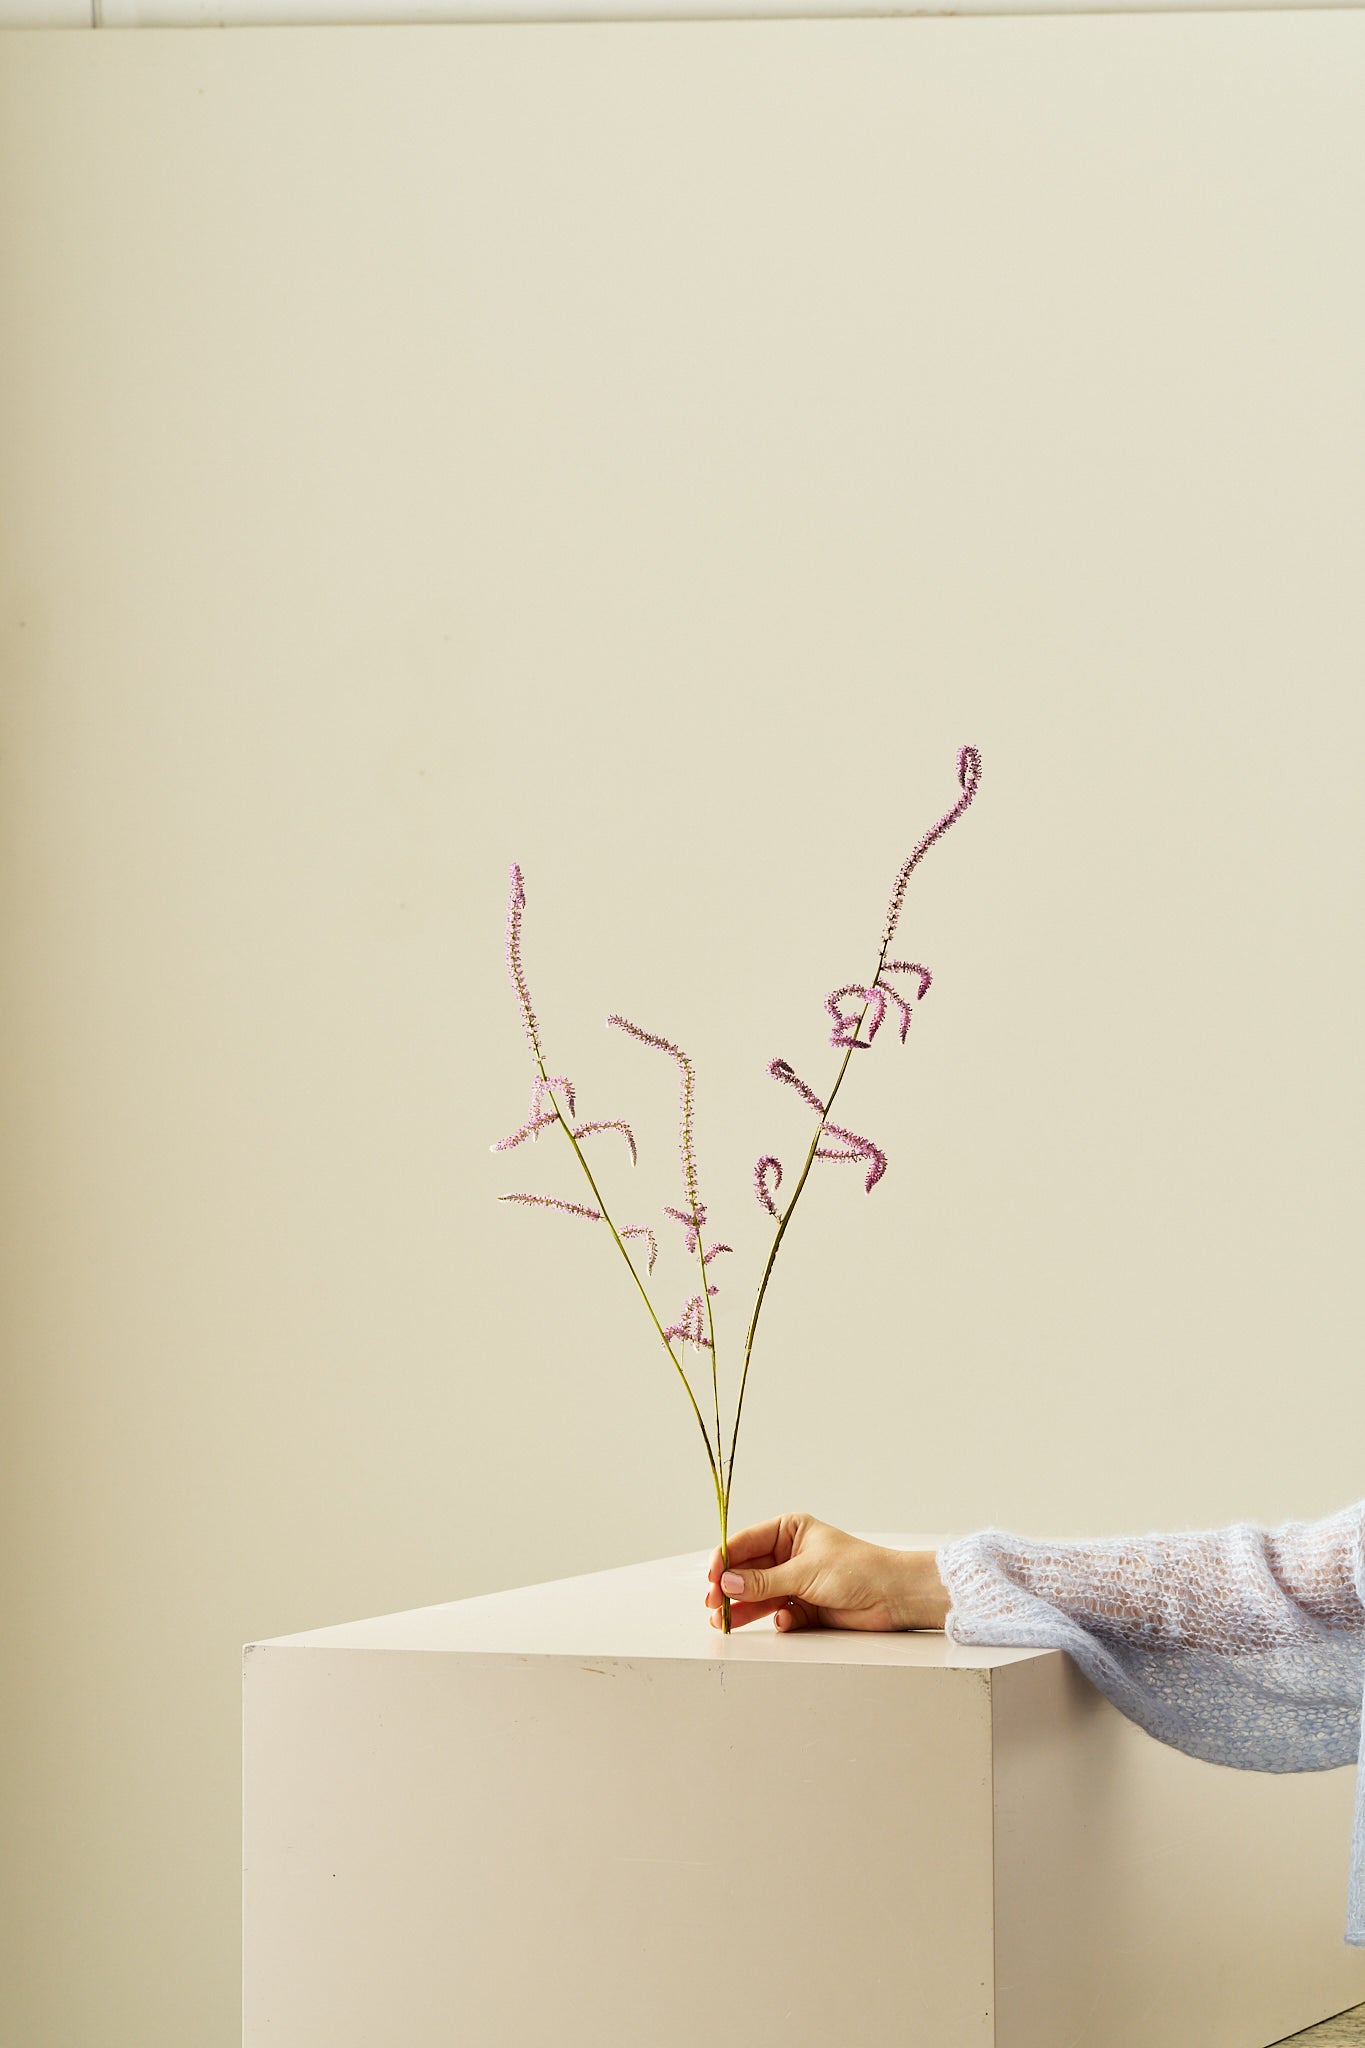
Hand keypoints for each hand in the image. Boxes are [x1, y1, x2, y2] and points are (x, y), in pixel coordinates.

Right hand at [704, 1511, 949, 1632]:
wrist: (893, 1596)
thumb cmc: (856, 1569)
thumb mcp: (804, 1572)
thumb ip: (764, 1581)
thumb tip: (726, 1582)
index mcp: (789, 1531)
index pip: (746, 1543)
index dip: (724, 1559)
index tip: (710, 1576)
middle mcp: (789, 1554)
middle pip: (748, 1571)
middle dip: (730, 1587)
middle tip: (713, 1604)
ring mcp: (796, 1581)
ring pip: (760, 1595)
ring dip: (744, 1607)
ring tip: (725, 1621)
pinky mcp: (805, 1606)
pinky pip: (779, 1612)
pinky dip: (777, 1618)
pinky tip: (784, 1619)